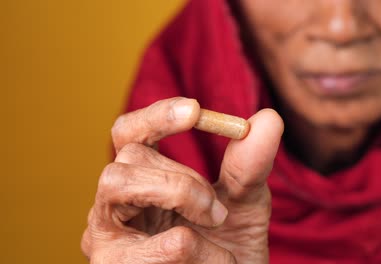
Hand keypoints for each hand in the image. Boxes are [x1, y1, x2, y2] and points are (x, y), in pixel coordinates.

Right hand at [81, 97, 283, 262]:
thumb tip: (269, 117)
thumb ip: (250, 165)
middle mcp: (115, 204)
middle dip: (182, 173)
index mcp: (142, 181)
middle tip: (218, 207)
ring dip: (179, 192)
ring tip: (214, 222)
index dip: (156, 115)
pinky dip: (204, 249)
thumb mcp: (243, 203)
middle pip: (127, 154)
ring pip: (117, 181)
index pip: (128, 133)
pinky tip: (219, 261)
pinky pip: (161, 242)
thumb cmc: (227, 248)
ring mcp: (107, 237)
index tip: (195, 109)